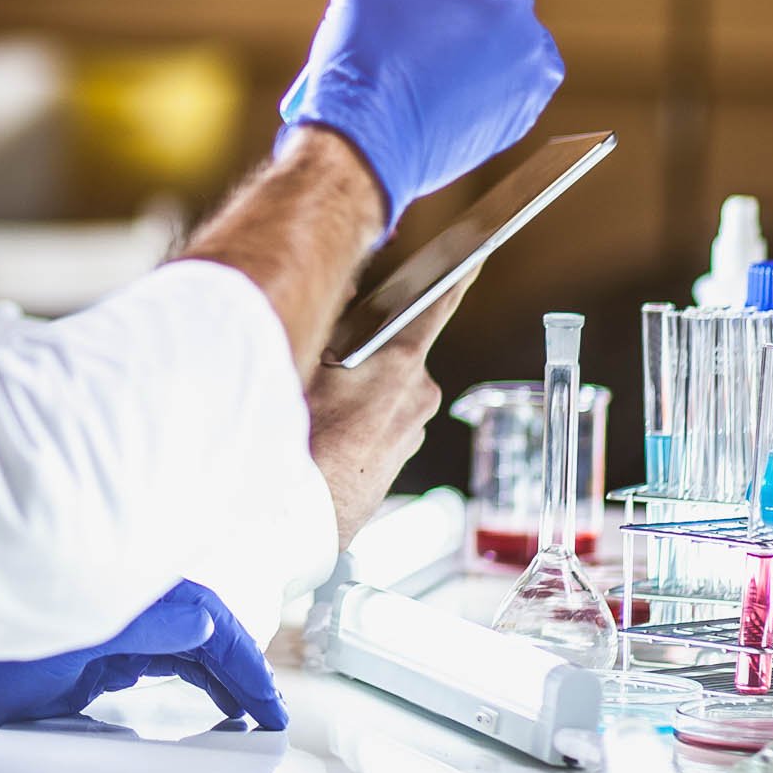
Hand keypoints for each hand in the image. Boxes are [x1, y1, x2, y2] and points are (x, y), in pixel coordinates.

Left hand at [0, 581, 286, 772]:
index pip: (202, 615)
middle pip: (201, 628)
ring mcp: (110, 627)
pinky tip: (212, 696)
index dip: (242, 654)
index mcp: (117, 592)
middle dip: (242, 665)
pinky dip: (196, 676)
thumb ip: (138, 629)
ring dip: (223, 672)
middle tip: (270, 712)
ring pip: (187, 644)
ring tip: (252, 709)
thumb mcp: (67, 646)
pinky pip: (164, 659)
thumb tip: (202, 624)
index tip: (267, 698)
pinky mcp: (99, 654)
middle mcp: (119, 602)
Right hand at [279, 0, 562, 233]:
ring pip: (507, 30)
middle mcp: (526, 35)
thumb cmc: (366, 56)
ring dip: (475, 17)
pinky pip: (507, 72)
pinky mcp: (516, 117)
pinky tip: (436, 64)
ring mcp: (527, 81)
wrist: (364, 143)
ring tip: (427, 25)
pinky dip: (480, 60)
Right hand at [307, 275, 465, 549]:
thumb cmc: (298, 437)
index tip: (476, 255)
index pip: (436, 305)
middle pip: (396, 349)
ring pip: (385, 388)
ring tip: (315, 406)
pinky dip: (358, 419)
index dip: (457, 276)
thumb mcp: (301, 361)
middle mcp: (418, 395)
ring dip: (357, 388)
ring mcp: (410, 430)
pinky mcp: (398, 458)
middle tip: (322, 360)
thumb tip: (345, 296)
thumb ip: (329, 320)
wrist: (296, 516)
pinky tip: (323, 431)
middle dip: (365, 348)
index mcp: (399, 363)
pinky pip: (380, 422)